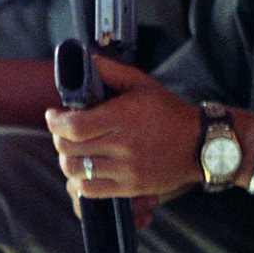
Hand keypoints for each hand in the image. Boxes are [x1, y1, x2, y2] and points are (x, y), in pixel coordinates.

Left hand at [46, 55, 200, 205]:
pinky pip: (91, 191)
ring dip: (67, 160)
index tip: (53, 115)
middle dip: (58, 139)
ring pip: (76, 171)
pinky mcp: (130, 188)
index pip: (75, 126)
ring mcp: (126, 170)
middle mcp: (123, 146)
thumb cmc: (169, 112)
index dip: (56, 122)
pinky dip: (79, 182)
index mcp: (124, 118)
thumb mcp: (143, 85)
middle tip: (62, 132)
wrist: (200, 144)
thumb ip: (113, 72)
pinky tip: (83, 170)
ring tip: (72, 151)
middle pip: (70, 149)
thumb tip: (88, 61)